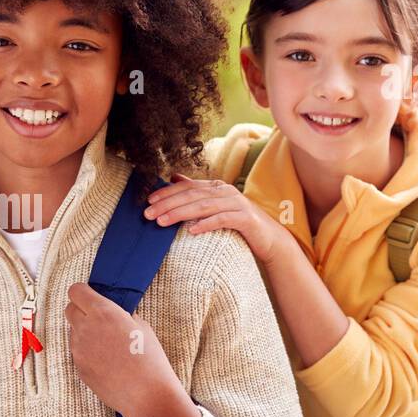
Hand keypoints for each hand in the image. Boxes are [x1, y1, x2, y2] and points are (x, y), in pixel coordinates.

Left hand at [64, 283, 188, 416]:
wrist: (146, 394)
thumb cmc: (150, 359)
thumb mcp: (141, 326)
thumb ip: (120, 315)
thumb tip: (114, 313)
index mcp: (102, 312)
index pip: (76, 291)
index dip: (83, 293)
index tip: (90, 296)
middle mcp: (85, 328)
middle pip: (69, 310)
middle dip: (80, 310)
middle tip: (98, 319)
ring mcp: (79, 349)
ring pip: (73, 332)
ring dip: (84, 333)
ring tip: (108, 345)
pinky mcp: (79, 367)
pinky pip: (78, 352)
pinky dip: (87, 352)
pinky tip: (107, 361)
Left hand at [144, 174, 293, 266]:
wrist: (269, 238)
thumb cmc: (238, 223)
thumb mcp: (215, 207)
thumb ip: (197, 193)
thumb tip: (174, 177)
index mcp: (216, 187)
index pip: (187, 186)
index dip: (167, 192)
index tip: (148, 201)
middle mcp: (225, 191)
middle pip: (192, 195)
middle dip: (168, 204)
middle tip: (148, 214)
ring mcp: (236, 203)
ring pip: (203, 206)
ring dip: (180, 213)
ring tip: (162, 222)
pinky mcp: (245, 219)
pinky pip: (223, 219)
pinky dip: (206, 224)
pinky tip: (191, 231)